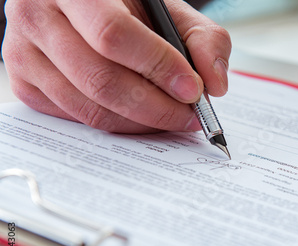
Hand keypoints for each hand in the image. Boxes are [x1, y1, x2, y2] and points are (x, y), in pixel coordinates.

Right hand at [2, 0, 230, 132]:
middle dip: (156, 107)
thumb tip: (215, 84)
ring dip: (141, 123)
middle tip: (189, 114)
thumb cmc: (124, 5)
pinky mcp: (26, 86)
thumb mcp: (167, 9)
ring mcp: (24, 55)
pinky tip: (140, 116)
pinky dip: (118, 125)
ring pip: (90, 108)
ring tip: (172, 117)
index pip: (113, 34)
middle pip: (101, 80)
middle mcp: (38, 17)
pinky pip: (78, 119)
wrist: (79, 5)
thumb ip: (203, 39)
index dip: (159, 67)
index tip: (194, 90)